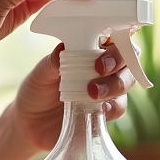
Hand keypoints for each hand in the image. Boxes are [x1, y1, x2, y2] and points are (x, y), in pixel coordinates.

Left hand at [10, 41, 135, 151]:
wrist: (31, 123)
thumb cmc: (37, 91)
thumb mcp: (40, 74)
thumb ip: (53, 62)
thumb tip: (63, 48)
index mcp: (90, 49)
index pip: (113, 35)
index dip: (118, 36)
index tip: (106, 43)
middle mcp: (104, 67)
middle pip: (127, 57)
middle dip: (117, 61)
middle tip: (99, 68)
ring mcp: (108, 89)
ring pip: (126, 81)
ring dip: (114, 85)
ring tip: (92, 92)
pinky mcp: (107, 111)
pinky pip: (119, 107)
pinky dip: (113, 106)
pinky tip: (100, 108)